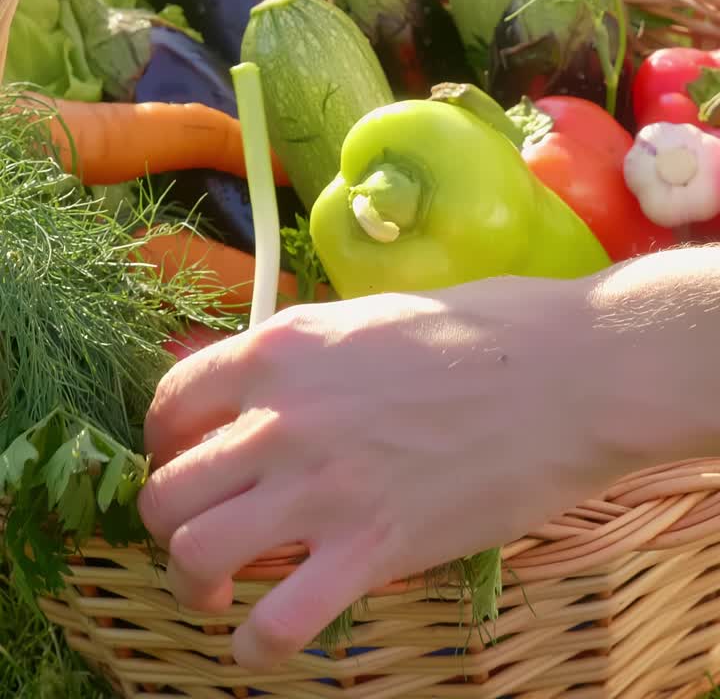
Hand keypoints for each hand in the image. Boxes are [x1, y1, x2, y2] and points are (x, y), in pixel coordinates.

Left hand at [138, 276, 632, 669]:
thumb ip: (308, 357)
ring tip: (223, 588)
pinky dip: (254, 645)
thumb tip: (274, 388)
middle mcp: (282, 417)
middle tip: (206, 528)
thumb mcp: (370, 317)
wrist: (567, 374)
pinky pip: (276, 623)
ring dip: (194, 583)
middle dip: (171, 519)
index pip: (171, 401)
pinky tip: (264, 640)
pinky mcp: (372, 549)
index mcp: (282, 349)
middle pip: (167, 489)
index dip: (164, 443)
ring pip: (196, 554)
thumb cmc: (484, 331)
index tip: (189, 461)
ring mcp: (323, 486)